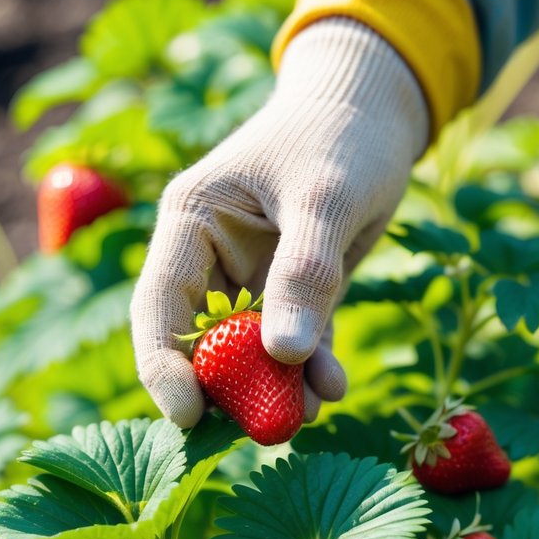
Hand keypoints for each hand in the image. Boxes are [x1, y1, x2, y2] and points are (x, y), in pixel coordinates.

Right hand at [131, 17, 428, 426]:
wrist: (379, 111)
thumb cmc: (342, 136)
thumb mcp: (325, 197)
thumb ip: (305, 272)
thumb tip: (285, 355)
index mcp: (192, 221)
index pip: (159, 304)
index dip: (163, 365)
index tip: (187, 417)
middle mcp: (211, 257)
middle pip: (200, 341)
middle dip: (228, 389)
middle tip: (265, 427)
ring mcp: (252, 279)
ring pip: (249, 353)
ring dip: (275, 388)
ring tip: (312, 409)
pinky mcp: (294, 295)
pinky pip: (293, 346)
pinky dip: (309, 371)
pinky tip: (333, 387)